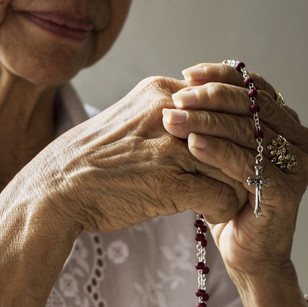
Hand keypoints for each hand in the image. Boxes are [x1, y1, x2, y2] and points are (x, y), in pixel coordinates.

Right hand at [34, 76, 248, 234]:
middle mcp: (169, 113)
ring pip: (233, 163)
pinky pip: (219, 195)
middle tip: (250, 175)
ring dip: (238, 184)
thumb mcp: (130, 120)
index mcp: (160, 92)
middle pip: (234, 129)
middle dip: (245, 155)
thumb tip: (202, 119)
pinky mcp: (168, 183)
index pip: (222, 99)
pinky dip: (223, 208)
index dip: (238, 125)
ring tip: (233, 197)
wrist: (56, 189)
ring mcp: (169, 148)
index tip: (244, 146)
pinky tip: (212, 214)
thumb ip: (166, 115)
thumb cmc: (93, 161)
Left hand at [161, 63, 307, 278]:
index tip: (188, 74)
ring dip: (207, 122)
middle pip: (254, 106)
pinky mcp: (288, 191)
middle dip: (212, 98)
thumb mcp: (226, 154)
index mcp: (291, 125)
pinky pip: (248, 163)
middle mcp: (302, 141)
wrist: (247, 256)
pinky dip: (218, 152)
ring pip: (249, 132)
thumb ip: (221, 120)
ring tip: (173, 119)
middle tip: (178, 96)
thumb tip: (189, 80)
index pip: (256, 88)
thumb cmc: (231, 202)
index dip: (222, 77)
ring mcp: (299, 166)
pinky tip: (192, 144)